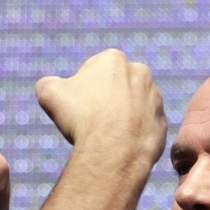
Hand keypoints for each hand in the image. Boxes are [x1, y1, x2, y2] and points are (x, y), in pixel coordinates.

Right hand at [35, 48, 165, 165]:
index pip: (92, 70)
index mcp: (113, 58)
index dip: (81, 89)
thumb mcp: (49, 94)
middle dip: (104, 99)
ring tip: (105, 135)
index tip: (77, 106)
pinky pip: (144, 126)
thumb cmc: (81, 117)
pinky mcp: (162, 122)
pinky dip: (133, 133)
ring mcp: (155, 97)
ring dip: (121, 116)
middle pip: (115, 86)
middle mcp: (140, 72)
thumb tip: (48, 85)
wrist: (114, 150)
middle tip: (90, 120)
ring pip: (132, 105)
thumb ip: (47, 83)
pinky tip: (120, 144)